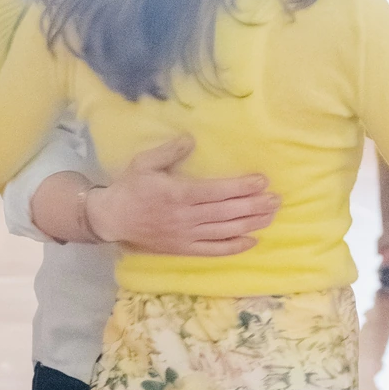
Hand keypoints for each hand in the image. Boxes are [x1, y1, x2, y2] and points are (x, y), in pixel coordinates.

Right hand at [88, 136, 280, 255]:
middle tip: (276, 199)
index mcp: (179, 194)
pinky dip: (235, 247)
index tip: (262, 181)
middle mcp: (187, 217)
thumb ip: (169, 151)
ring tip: (271, 215)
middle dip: (255, 205)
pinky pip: (214, 250)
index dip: (242, 187)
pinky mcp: (185, 249)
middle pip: (228, 212)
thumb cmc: (130, 187)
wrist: (112, 219)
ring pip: (226, 231)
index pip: (218, 191)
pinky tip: (253, 240)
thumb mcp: (145, 163)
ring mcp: (187, 235)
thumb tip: (192, 139)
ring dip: (251, 223)